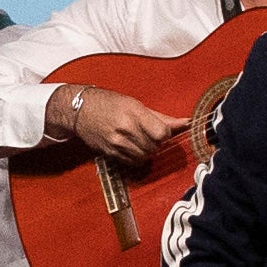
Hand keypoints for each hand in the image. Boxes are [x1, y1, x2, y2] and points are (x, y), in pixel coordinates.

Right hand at [49, 81, 187, 173]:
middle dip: (156, 143)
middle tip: (150, 135)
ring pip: (145, 157)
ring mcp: (116, 142)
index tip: (161, 130)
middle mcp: (125, 129)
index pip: (162, 133)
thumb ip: (161, 117)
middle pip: (154, 147)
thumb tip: (186, 123)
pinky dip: (137, 158)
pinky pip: (132, 162)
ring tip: (140, 141)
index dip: (165, 134)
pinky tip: (132, 147)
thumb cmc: (109, 103)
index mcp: (134, 113)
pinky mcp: (110, 152)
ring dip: (147, 151)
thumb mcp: (135, 104)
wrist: (80, 110)